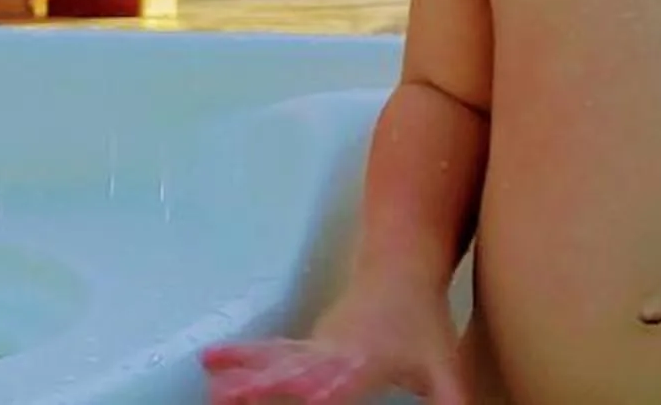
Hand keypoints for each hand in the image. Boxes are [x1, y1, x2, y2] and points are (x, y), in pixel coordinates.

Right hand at [200, 283, 467, 404]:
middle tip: (230, 398)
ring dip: (243, 374)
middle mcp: (334, 351)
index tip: (309, 400)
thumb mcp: (444, 365)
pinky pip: (270, 350)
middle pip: (296, 371)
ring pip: (275, 359)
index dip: (325, 393)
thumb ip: (450, 400)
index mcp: (367, 360)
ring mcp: (315, 343)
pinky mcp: (305, 340)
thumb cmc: (423, 324)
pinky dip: (240, 356)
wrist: (402, 269)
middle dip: (265, 386)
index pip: (343, 384)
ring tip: (212, 389)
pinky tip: (209, 362)